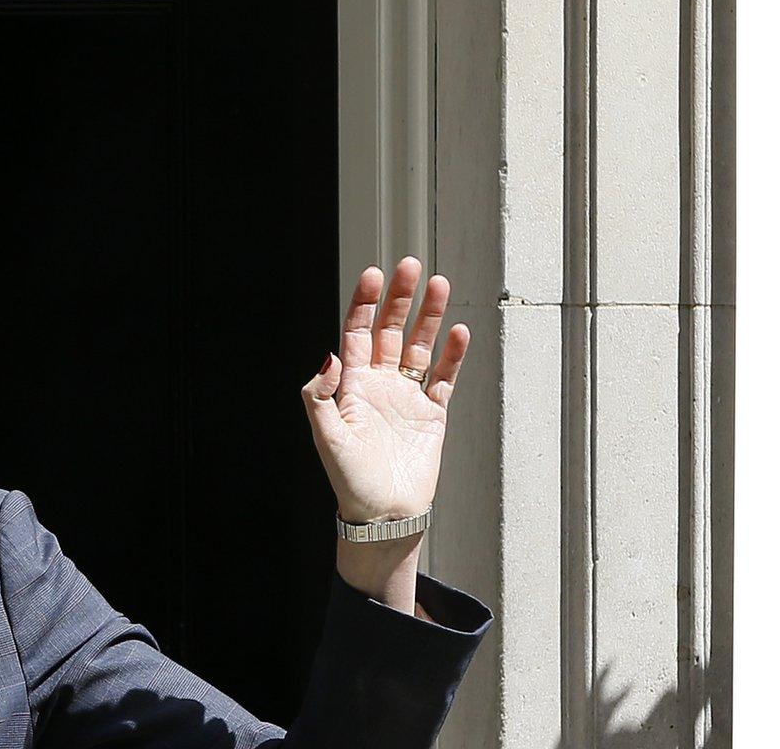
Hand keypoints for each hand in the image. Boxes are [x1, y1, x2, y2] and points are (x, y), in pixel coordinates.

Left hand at [300, 257, 470, 523]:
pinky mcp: (432, 414)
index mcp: (351, 384)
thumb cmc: (349, 478)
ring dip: (430, 317)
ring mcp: (406, 396)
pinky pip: (443, 378)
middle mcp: (379, 383)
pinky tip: (459, 331)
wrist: (383, 514)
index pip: (356, 332)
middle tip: (411, 265)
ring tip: (441, 285)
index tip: (373, 275)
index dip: (364, 303)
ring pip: (420, 347)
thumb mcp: (325, 436)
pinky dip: (452, 356)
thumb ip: (320, 394)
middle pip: (390, 330)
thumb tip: (329, 354)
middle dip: (400, 299)